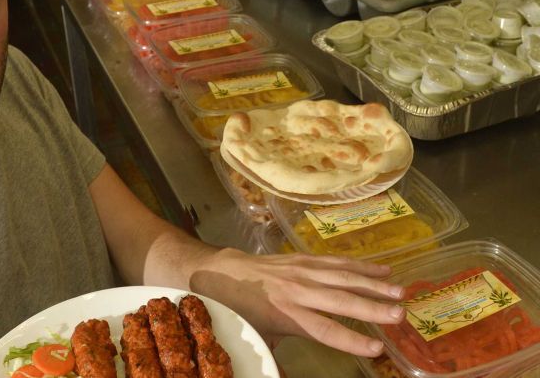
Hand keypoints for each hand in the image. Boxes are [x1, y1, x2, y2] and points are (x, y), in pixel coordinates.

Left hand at [189, 248, 405, 356]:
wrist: (223, 272)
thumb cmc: (241, 310)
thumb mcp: (257, 336)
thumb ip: (277, 355)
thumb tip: (281, 376)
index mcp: (285, 314)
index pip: (323, 329)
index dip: (349, 340)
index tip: (376, 348)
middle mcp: (297, 291)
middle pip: (339, 300)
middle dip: (371, 309)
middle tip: (400, 315)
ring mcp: (301, 271)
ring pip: (342, 277)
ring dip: (373, 284)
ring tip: (401, 291)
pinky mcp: (303, 258)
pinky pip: (336, 262)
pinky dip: (361, 265)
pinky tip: (384, 269)